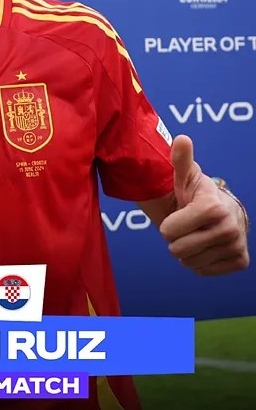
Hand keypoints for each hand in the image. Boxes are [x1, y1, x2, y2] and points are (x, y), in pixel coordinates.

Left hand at [158, 134, 248, 275]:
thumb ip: (180, 160)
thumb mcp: (186, 177)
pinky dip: (199, 262)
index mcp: (213, 206)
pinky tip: (205, 246)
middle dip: (176, 240)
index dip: (168, 225)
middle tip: (186, 227)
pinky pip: (203, 271)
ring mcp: (236, 245)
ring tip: (195, 235)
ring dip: (187, 251)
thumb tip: (181, 139)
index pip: (171, 231)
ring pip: (190, 262)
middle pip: (178, 250)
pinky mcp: (240, 261)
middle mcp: (229, 227)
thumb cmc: (197, 194)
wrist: (224, 212)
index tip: (177, 215)